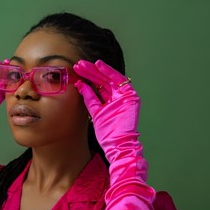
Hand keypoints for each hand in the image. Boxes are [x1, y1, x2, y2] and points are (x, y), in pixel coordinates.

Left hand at [74, 60, 155, 209]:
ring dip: (97, 69)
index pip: (101, 85)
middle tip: (78, 65)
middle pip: (104, 80)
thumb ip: (91, 99)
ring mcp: (126, 96)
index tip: (78, 70)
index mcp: (113, 100)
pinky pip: (118, 81)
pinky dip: (108, 72)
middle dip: (91, 71)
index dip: (90, 76)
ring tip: (85, 64)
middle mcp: (120, 97)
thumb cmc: (108, 134)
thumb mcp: (96, 113)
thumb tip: (80, 85)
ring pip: (110, 78)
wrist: (119, 145)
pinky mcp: (131, 96)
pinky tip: (98, 66)